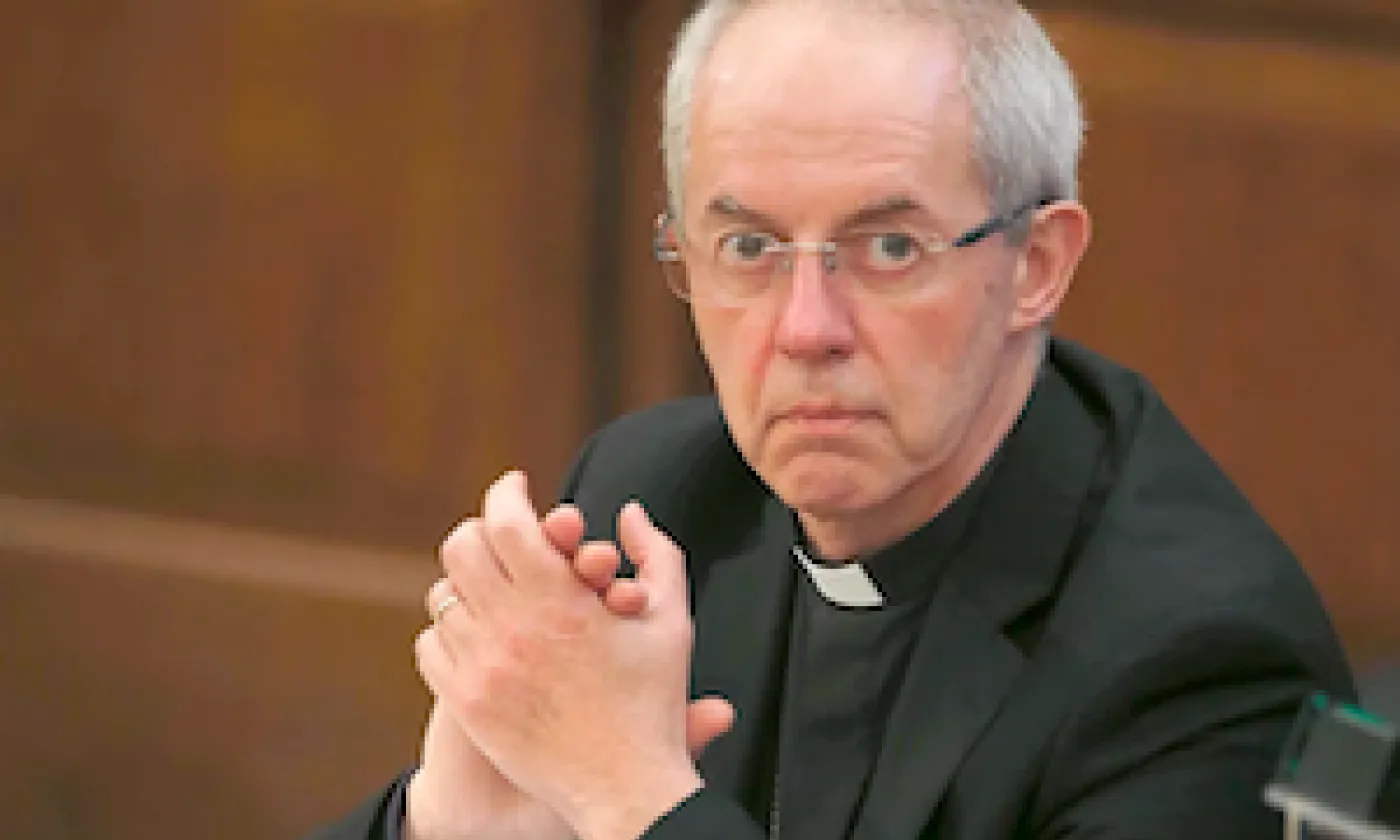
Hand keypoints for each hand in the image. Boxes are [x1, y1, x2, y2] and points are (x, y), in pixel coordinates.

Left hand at [419, 472, 704, 839]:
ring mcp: (483, 666)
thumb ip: (656, 554)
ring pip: (443, 596)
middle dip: (483, 531)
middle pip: (462, 547)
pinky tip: (479, 633)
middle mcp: (512, 626)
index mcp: (561, 598)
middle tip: (502, 535)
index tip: (516, 487)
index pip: (506, 520)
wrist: (624, 788)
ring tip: (494, 587)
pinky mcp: (467, 703)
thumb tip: (631, 513)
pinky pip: (432, 646)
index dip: (507, 492)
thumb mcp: (670, 620)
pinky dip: (450, 631)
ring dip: (468, 583)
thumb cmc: (652, 705)